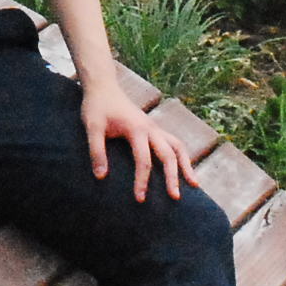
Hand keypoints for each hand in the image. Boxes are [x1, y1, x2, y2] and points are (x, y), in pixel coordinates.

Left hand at [81, 78, 186, 201]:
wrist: (103, 87)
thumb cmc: (97, 107)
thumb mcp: (92, 127)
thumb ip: (96, 151)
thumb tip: (101, 177)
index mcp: (137, 129)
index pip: (143, 160)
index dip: (142, 181)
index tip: (140, 199)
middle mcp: (151, 128)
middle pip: (169, 154)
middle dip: (173, 177)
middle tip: (175, 198)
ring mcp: (155, 128)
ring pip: (178, 146)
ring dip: (186, 165)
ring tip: (194, 184)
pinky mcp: (155, 129)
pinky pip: (174, 143)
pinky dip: (182, 157)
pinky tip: (184, 170)